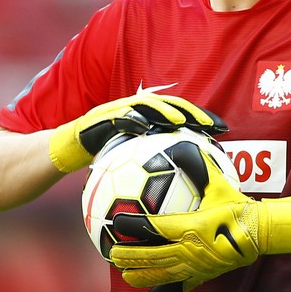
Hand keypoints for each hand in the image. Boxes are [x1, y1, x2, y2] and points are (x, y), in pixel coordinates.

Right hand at [47, 93, 226, 172]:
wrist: (67, 151)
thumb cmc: (101, 158)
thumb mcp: (131, 162)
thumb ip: (153, 164)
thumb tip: (184, 187)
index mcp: (147, 118)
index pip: (180, 113)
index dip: (202, 117)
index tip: (222, 129)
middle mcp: (135, 109)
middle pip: (169, 104)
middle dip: (192, 112)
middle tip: (212, 125)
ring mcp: (118, 111)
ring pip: (146, 105)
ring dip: (164, 112)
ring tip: (181, 122)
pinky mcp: (100, 117)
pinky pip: (118, 117)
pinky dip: (131, 120)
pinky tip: (144, 127)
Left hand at [109, 145, 290, 291]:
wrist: (263, 232)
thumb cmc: (239, 208)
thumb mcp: (219, 184)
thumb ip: (198, 166)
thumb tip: (181, 146)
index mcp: (191, 227)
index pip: (155, 228)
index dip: (134, 226)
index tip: (116, 223)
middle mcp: (191, 250)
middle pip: (153, 256)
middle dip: (131, 256)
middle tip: (112, 253)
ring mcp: (197, 267)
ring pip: (164, 274)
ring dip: (143, 275)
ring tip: (125, 276)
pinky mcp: (205, 276)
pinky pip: (182, 286)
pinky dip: (167, 291)